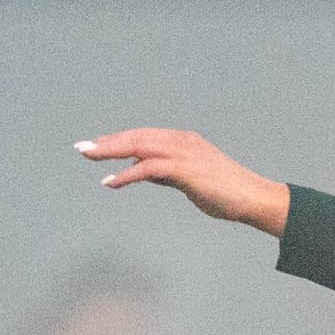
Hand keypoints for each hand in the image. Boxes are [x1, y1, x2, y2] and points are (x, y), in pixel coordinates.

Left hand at [73, 128, 291, 233]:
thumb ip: (167, 175)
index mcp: (183, 141)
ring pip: (139, 146)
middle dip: (106, 142)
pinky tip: (112, 182)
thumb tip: (142, 171)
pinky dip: (128, 174)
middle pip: (136, 136)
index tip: (96, 146)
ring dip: (111, 151)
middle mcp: (181, 141)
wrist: (254, 198)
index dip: (117, 140)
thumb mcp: (191, 182)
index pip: (143, 136)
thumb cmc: (227, 193)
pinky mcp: (185, 169)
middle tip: (81, 147)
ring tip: (89, 155)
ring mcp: (184, 152)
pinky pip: (149, 168)